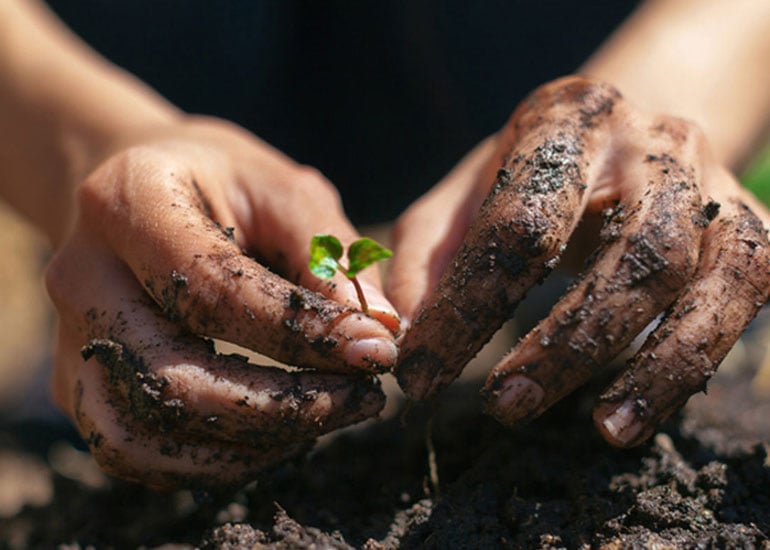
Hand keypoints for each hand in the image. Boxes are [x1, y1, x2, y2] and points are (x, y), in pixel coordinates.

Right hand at [45, 117, 398, 488]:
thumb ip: (330, 256)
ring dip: (248, 449)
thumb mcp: (284, 191)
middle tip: (363, 399)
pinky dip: (211, 462)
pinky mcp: (80, 382)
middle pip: (172, 379)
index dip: (302, 335)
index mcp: (127, 202)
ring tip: (326, 420)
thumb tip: (381, 330)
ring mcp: (71, 337)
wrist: (144, 193)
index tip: (376, 352)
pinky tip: (277, 436)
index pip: (214, 291)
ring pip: (145, 434)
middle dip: (282, 408)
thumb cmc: (225, 185)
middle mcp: (81, 274)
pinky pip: (136, 452)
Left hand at [388, 76, 769, 446]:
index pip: (518, 224)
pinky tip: (641, 410)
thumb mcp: (468, 195)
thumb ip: (426, 255)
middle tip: (504, 407)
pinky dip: (692, 364)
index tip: (422, 376)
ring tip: (603, 430)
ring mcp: (713, 184)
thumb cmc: (533, 175)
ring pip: (702, 280)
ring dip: (654, 365)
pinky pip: (739, 300)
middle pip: (632, 250)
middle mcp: (654, 142)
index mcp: (567, 122)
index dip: (467, 308)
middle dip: (567, 342)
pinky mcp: (753, 227)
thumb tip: (403, 328)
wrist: (627, 134)